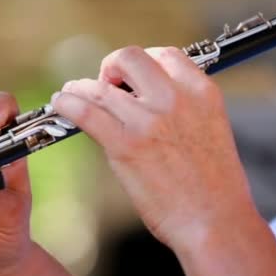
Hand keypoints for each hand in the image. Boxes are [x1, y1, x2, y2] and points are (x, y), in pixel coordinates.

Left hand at [52, 46, 256, 248]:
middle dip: (110, 68)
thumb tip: (141, 98)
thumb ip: (181, 106)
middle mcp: (175, 99)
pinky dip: (67, 103)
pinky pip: (86, 112)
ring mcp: (149, 120)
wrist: (214, 222)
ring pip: (100, 87)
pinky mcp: (126, 145)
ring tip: (71, 94)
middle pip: (129, 58)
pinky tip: (61, 103)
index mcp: (202, 91)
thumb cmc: (213, 184)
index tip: (129, 78)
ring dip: (80, 89)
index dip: (142, 63)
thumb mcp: (209, 128)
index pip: (165, 54)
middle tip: (105, 86)